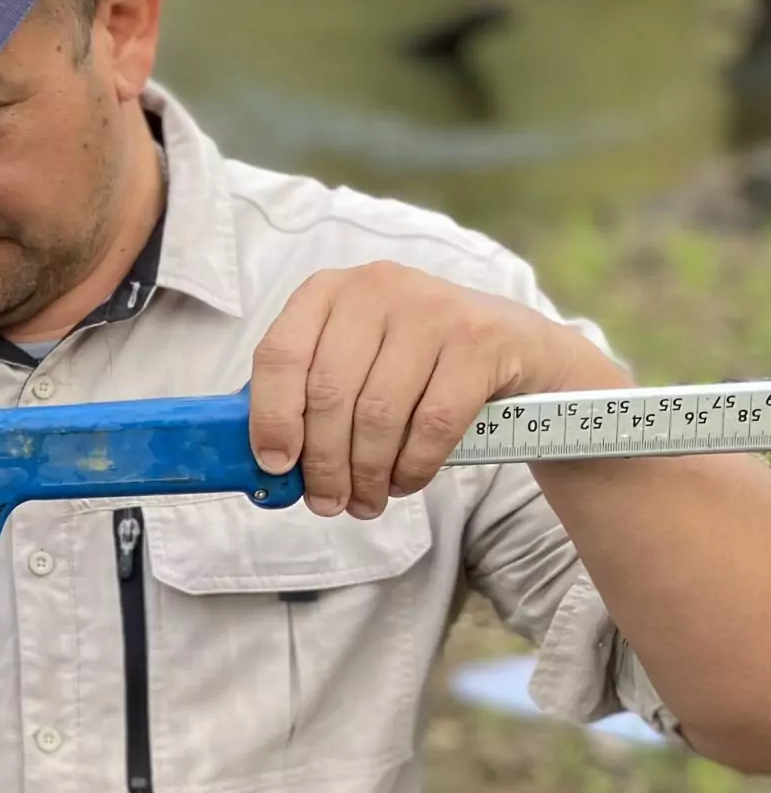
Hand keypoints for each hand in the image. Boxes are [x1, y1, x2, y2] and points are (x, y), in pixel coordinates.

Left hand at [249, 261, 626, 518]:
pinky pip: (432, 424)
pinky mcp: (480, 340)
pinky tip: (406, 483)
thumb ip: (310, 396)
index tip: (275, 467)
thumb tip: (270, 465)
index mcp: (328, 291)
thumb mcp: (359, 360)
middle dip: (324, 463)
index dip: (271, 417)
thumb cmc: (418, 366)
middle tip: (328, 504)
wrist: (522, 351)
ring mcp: (432, 308)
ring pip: (378, 414)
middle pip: (329, 394)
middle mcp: (376, 287)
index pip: (280, 355)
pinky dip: (413, 466)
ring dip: (368, 473)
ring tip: (366, 501)